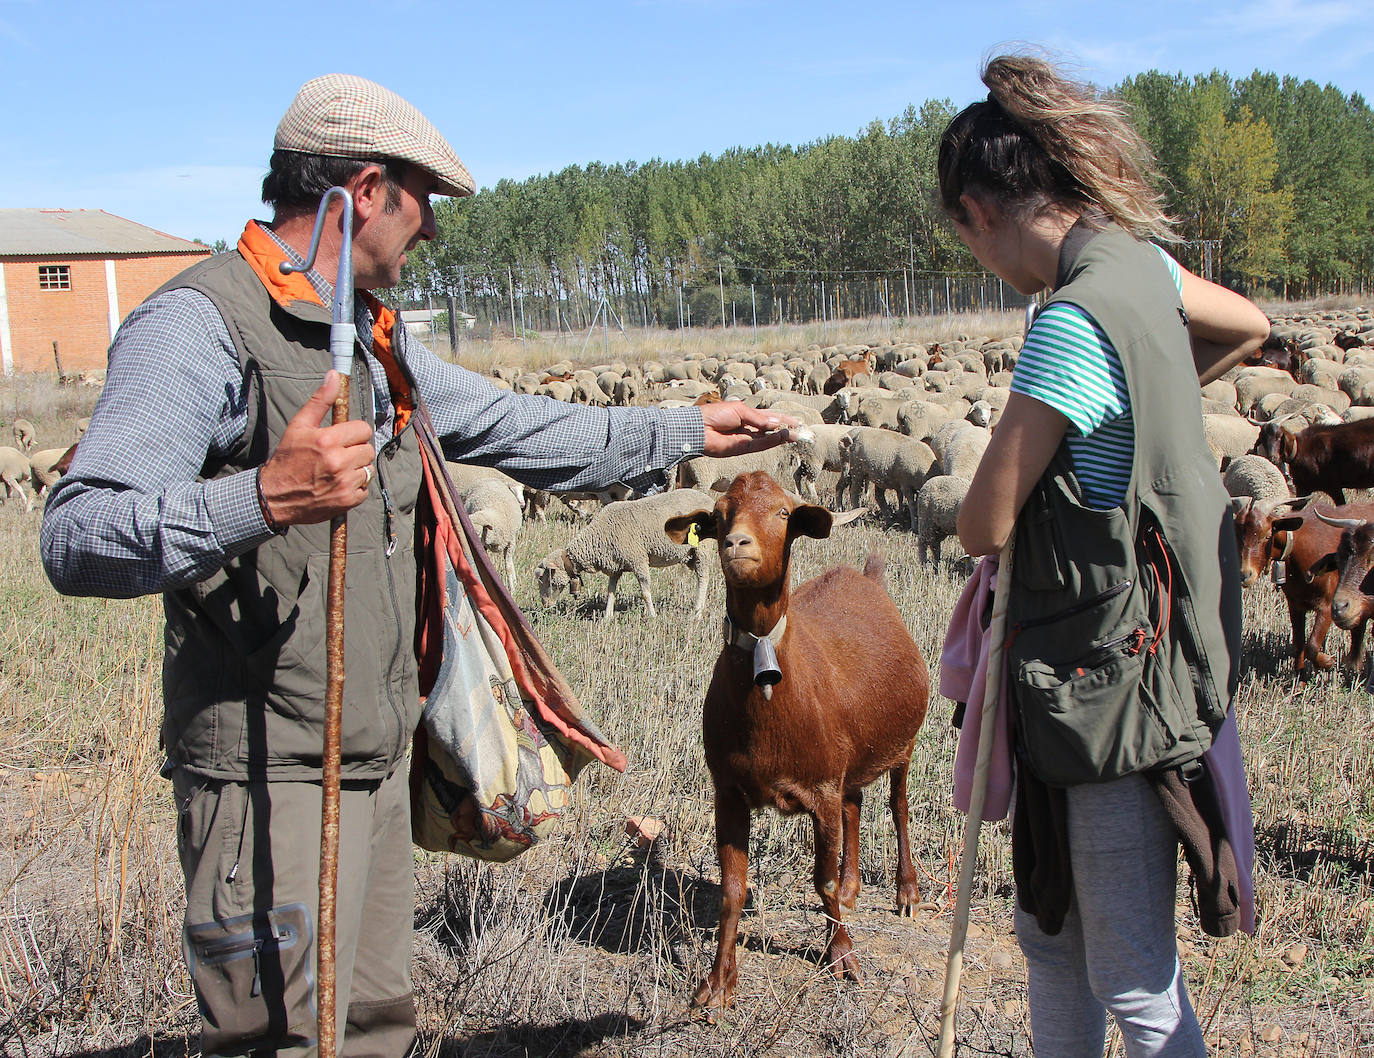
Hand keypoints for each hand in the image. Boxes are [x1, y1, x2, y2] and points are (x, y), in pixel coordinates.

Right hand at [257, 372, 375, 526]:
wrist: (275, 496)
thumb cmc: (287, 458)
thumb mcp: (299, 426)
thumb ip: (320, 400)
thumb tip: (334, 376)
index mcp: (327, 440)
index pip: (363, 429)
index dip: (354, 433)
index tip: (343, 438)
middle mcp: (338, 461)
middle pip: (368, 449)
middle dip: (356, 450)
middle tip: (339, 455)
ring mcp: (344, 483)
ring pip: (368, 469)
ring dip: (356, 469)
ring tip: (337, 470)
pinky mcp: (347, 500)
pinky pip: (365, 489)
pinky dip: (355, 487)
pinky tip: (338, 484)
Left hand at [699, 401, 800, 456]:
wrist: (700, 428)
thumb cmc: (716, 414)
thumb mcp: (740, 411)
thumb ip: (759, 419)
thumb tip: (776, 423)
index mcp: (746, 415)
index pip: (768, 417)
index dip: (781, 419)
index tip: (795, 421)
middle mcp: (748, 428)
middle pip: (770, 430)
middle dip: (784, 430)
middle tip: (799, 431)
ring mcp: (745, 439)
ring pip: (767, 439)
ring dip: (781, 437)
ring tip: (794, 435)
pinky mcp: (742, 449)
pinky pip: (760, 445)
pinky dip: (771, 442)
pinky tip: (782, 437)